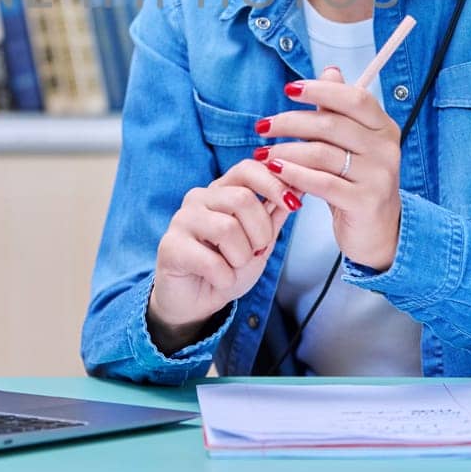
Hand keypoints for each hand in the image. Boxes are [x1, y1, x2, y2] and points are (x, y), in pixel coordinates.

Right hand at [148, 160, 298, 351]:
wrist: (197, 302)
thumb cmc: (227, 267)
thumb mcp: (260, 241)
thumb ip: (275, 214)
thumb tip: (300, 183)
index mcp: (221, 190)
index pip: (248, 169)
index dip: (273, 183)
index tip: (293, 205)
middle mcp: (199, 198)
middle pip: (242, 199)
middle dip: (260, 233)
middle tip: (254, 252)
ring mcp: (182, 220)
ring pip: (227, 228)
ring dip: (241, 258)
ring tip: (232, 267)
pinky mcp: (170, 246)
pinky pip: (211, 261)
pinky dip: (224, 278)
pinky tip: (218, 280)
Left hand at [257, 65, 402, 270]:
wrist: (378, 232)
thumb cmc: (357, 182)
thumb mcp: (351, 144)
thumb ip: (340, 109)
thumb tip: (330, 70)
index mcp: (383, 128)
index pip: (354, 98)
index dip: (321, 90)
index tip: (289, 90)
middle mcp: (386, 148)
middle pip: (332, 125)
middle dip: (290, 122)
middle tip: (262, 126)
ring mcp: (378, 176)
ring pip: (322, 153)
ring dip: (286, 151)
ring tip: (262, 154)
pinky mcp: (365, 201)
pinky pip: (322, 183)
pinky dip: (294, 175)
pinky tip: (275, 171)